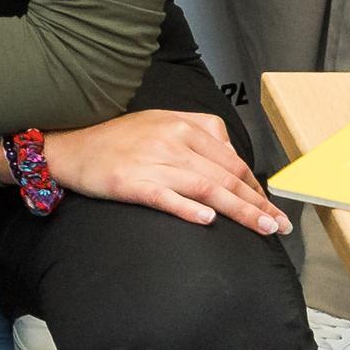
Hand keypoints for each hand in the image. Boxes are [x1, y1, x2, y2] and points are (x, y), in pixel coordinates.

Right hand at [39, 108, 289, 235]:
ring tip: (263, 228)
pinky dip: (188, 208)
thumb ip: (197, 133)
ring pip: (207, 187)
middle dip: (258, 202)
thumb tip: (231, 158)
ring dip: (240, 210)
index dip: (255, 185)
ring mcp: (152, 162)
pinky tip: (208, 220)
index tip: (270, 205)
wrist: (68, 147)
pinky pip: (166, 197)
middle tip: (280, 225)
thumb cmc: (116, 139)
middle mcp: (172, 140)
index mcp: (182, 125)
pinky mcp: (131, 183)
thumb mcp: (159, 122)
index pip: (231, 158)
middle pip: (226, 175)